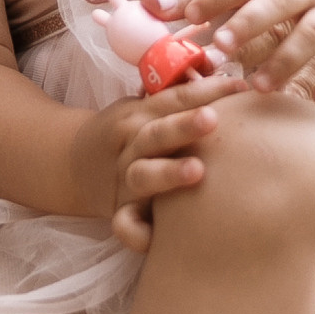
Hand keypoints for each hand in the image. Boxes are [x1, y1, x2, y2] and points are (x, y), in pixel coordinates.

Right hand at [67, 67, 239, 251]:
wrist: (73, 165)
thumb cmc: (128, 134)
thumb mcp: (143, 108)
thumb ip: (176, 98)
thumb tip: (227, 74)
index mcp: (139, 114)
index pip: (175, 98)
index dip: (207, 91)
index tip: (241, 86)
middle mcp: (131, 145)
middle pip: (157, 134)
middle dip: (184, 126)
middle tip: (213, 119)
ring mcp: (124, 179)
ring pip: (143, 176)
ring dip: (168, 173)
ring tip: (198, 171)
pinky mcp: (120, 211)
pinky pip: (126, 224)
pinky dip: (137, 232)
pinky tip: (156, 239)